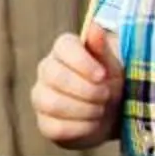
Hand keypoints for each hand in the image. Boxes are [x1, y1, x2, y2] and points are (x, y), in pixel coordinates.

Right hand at [31, 21, 124, 149]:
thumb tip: (94, 27)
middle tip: (106, 95)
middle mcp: (46, 71)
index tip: (102, 75)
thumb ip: (102, 48)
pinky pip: (55, 127)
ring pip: (52, 102)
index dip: (82, 62)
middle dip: (86, 89)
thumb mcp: (112, 65)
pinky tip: (92, 123)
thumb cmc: (110, 84)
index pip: (63, 47)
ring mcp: (42, 97)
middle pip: (54, 75)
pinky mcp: (45, 124)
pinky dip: (80, 128)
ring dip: (85, 109)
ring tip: (101, 110)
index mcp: (63, 51)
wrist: (112, 116)